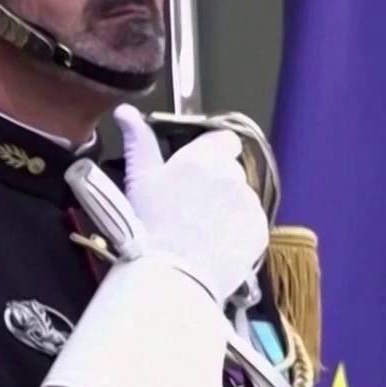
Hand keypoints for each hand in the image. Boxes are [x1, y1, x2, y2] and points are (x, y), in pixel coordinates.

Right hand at [66, 105, 267, 304]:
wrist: (171, 275)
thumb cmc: (148, 226)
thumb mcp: (138, 179)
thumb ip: (138, 141)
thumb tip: (126, 111)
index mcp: (203, 158)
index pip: (224, 140)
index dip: (210, 153)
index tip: (194, 171)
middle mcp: (232, 175)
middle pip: (230, 170)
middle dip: (215, 183)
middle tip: (189, 206)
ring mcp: (249, 204)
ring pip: (240, 198)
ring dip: (226, 207)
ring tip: (200, 229)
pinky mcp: (260, 230)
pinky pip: (250, 223)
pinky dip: (236, 231)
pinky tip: (214, 243)